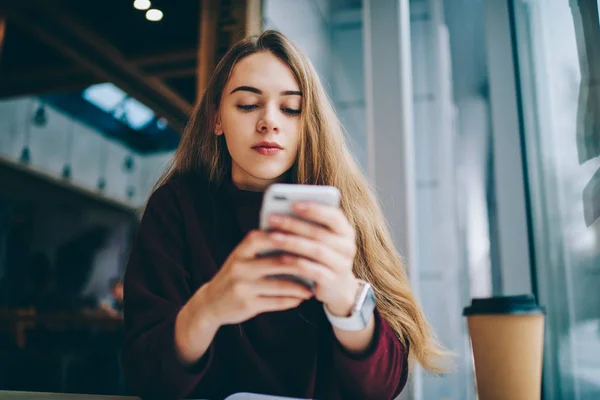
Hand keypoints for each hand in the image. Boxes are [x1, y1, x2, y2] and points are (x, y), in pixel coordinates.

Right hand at [175, 230, 314, 363]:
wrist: (211, 302)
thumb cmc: (237, 274)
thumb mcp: (245, 256)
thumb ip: (267, 245)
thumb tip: (301, 237)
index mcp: (243, 248)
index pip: (272, 237)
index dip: (295, 238)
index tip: (316, 240)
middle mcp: (241, 265)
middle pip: (280, 262)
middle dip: (304, 264)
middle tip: (322, 266)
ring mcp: (243, 286)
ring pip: (281, 285)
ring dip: (301, 286)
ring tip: (313, 286)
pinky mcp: (247, 305)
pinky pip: (277, 302)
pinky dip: (292, 299)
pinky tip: (302, 297)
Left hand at [267, 201, 359, 316]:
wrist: (338, 289)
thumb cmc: (322, 256)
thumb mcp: (320, 240)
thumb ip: (308, 226)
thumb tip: (280, 213)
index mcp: (345, 231)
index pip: (334, 216)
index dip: (314, 209)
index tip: (293, 203)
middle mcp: (347, 246)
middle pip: (319, 233)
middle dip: (293, 224)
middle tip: (272, 218)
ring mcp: (342, 265)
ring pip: (317, 251)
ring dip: (293, 242)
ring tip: (273, 237)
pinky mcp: (333, 281)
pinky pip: (315, 271)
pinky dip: (298, 263)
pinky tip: (282, 258)